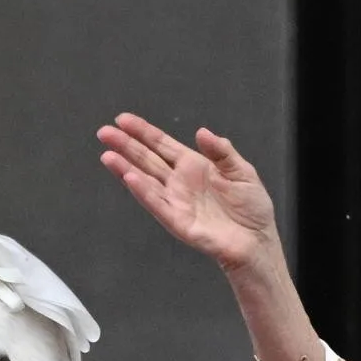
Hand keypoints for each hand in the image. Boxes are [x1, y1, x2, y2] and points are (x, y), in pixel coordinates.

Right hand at [98, 114, 281, 272]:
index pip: (161, 144)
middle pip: (146, 159)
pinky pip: (157, 204)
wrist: (257, 241)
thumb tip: (201, 132)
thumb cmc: (251, 208)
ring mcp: (176, 201)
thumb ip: (222, 151)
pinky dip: (143, 191)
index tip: (122, 119)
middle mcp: (179, 182)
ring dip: (125, 168)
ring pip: (145, 181)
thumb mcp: (242, 171)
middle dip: (125, 145)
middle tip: (104, 132)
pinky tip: (130, 178)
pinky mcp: (178, 221)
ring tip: (108, 155)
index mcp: (193, 165)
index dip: (142, 131)